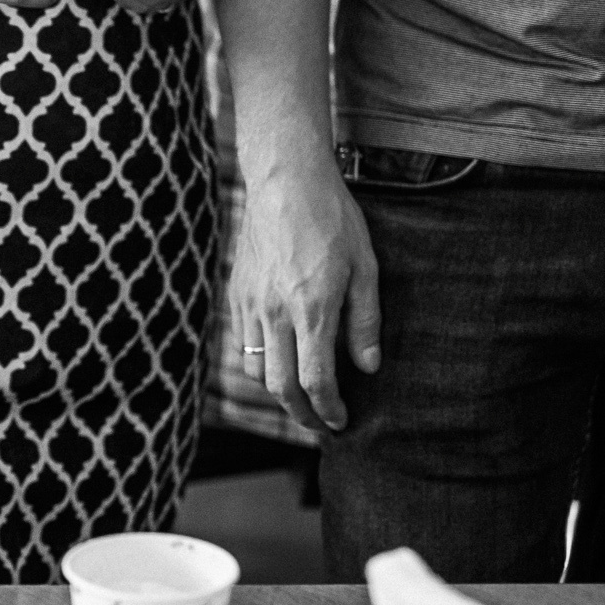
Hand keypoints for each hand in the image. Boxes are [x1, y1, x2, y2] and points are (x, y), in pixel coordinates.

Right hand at [229, 163, 381, 432]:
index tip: (341, 421)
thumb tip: (368, 367)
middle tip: (321, 424)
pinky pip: (242, 344)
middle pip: (280, 387)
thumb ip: (365, 321)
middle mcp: (274, 313)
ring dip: (279, 392)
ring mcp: (250, 304)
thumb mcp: (365, 267)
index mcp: (310, 308)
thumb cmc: (333, 219)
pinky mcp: (237, 294)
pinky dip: (260, 364)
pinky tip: (280, 360)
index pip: (315, 380)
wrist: (285, 180)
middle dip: (302, 414)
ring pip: (254, 371)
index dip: (329, 409)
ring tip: (301, 396)